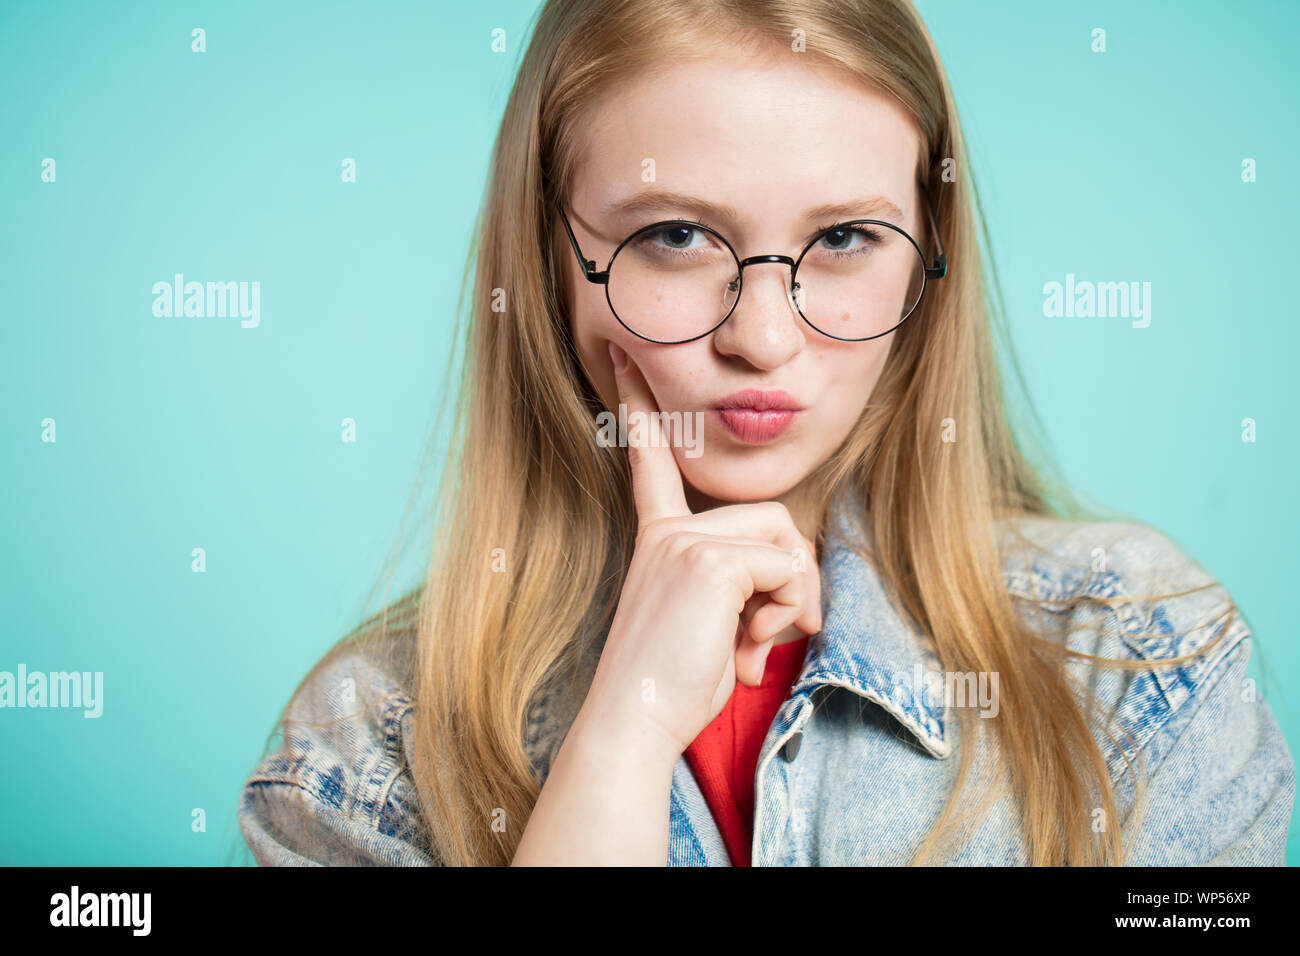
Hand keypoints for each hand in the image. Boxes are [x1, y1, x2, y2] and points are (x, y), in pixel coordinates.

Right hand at [581, 342, 822, 759]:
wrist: (634, 719)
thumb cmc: (670, 683)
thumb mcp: (707, 621)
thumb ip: (740, 586)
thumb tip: (796, 588)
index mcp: (659, 538)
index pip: (652, 463)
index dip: (640, 412)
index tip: (622, 360)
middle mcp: (670, 531)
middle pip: (772, 516)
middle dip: (795, 577)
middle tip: (777, 631)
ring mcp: (687, 542)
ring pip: (785, 538)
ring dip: (793, 597)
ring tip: (756, 643)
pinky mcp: (710, 562)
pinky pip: (786, 569)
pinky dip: (786, 613)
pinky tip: (749, 649)